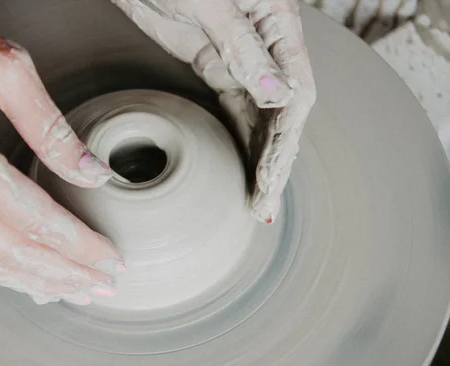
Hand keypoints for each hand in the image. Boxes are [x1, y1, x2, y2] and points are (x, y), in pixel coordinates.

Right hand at [0, 1, 124, 304]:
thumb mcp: (5, 67)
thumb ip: (52, 128)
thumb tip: (92, 173)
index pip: (33, 218)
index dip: (78, 245)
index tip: (109, 259)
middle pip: (10, 251)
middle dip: (63, 273)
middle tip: (100, 286)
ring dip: (31, 280)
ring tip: (70, 291)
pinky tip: (22, 276)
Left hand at [113, 0, 315, 222]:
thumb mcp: (209, 5)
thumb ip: (245, 49)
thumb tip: (282, 95)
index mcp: (278, 25)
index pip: (296, 94)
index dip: (285, 143)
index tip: (269, 180)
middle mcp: (266, 45)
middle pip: (282, 114)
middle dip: (275, 162)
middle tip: (264, 206)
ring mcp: (239, 57)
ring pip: (260, 116)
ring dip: (260, 157)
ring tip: (257, 198)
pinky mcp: (214, 63)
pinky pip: (235, 107)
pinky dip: (240, 138)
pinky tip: (243, 165)